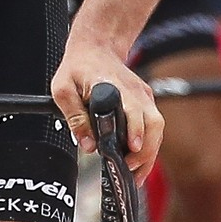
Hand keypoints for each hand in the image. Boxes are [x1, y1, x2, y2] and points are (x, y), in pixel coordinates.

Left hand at [51, 40, 162, 181]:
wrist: (95, 47)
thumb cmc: (77, 68)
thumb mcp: (63, 89)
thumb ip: (75, 117)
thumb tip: (89, 146)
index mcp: (113, 85)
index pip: (132, 109)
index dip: (134, 130)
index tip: (131, 148)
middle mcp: (134, 91)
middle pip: (152, 123)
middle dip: (145, 151)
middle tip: (129, 169)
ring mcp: (143, 95)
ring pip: (157, 127)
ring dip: (149, 153)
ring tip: (134, 174)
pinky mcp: (146, 101)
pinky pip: (154, 126)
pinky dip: (149, 145)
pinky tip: (137, 162)